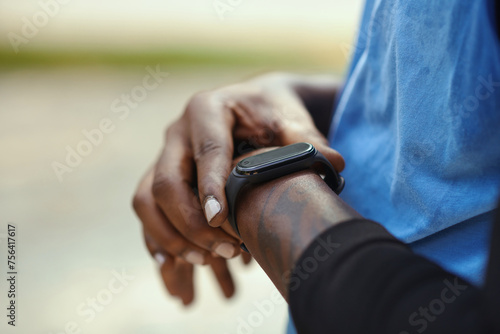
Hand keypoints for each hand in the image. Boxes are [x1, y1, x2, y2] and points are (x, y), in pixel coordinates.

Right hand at [132, 72, 343, 303]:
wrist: (250, 106)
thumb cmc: (271, 111)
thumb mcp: (289, 118)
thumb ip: (306, 140)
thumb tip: (334, 163)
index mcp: (207, 110)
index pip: (206, 152)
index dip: (210, 188)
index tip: (221, 220)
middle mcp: (177, 133)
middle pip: (166, 183)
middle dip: (191, 224)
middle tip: (229, 250)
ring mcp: (165, 155)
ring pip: (148, 201)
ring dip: (171, 237)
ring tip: (205, 262)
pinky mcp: (162, 176)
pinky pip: (148, 212)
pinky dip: (158, 240)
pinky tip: (173, 265)